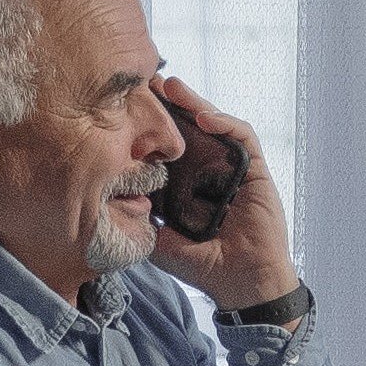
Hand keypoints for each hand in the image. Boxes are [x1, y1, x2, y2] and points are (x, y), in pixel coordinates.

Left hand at [144, 74, 298, 313]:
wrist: (242, 284)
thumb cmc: (204, 267)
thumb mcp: (160, 242)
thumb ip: (141, 221)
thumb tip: (109, 199)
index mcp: (188, 185)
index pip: (169, 146)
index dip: (150, 126)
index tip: (126, 107)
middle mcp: (211, 172)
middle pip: (190, 128)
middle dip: (168, 104)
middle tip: (144, 82)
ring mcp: (233, 168)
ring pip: (214, 125)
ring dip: (193, 102)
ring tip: (170, 86)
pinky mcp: (256, 170)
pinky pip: (243, 137)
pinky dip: (224, 122)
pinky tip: (203, 115)